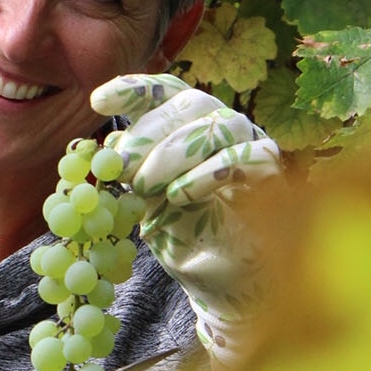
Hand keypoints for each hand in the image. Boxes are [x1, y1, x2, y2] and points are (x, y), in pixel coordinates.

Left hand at [90, 73, 280, 362]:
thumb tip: (111, 147)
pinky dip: (208, 174)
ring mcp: (252, 146)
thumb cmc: (184, 235)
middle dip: (150, 130)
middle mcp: (224, 125)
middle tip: (122, 165)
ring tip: (146, 187)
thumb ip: (134, 174)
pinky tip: (179, 195)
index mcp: (190, 123)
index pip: (165, 91)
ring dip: (175, 153)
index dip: (133, 89)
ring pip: (221, 126)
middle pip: (191, 102)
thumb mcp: (148, 205)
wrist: (222, 281)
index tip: (96, 103)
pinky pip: (247, 158)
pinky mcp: (273, 176)